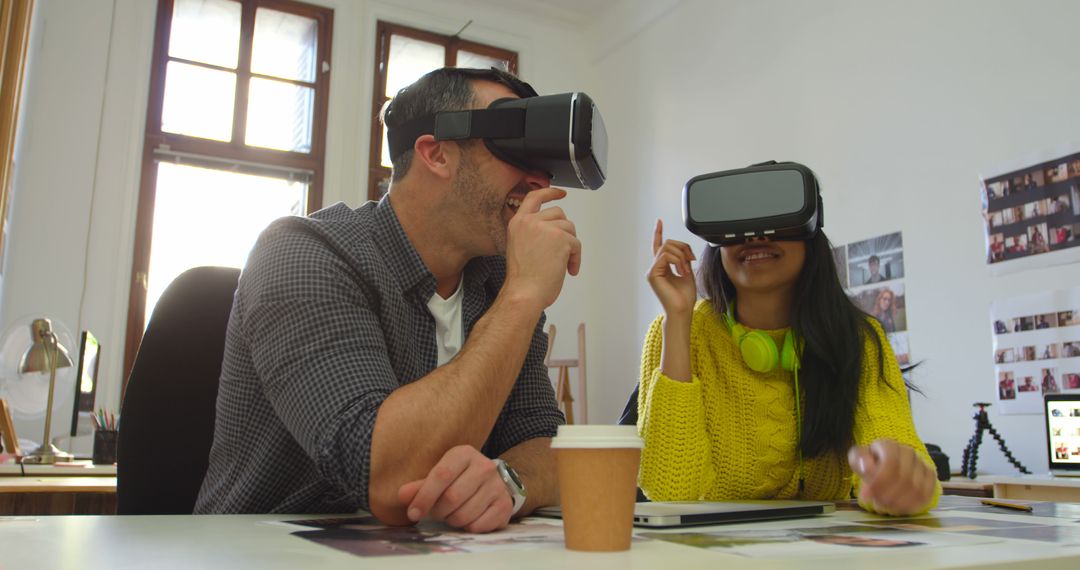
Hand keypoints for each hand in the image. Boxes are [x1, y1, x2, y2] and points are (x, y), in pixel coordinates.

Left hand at [398, 445, 512, 532]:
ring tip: (452, 513)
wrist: (494, 483)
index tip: (413, 513)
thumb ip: (421, 486)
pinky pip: (477, 526)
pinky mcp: (504, 506)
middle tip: (436, 512)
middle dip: (438, 511)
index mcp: (464, 454)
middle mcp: (484, 467)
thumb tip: (401, 495)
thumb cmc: (460, 478)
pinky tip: (468, 518)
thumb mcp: (441, 475)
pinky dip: (467, 527)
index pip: (441, 475)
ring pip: (464, 515)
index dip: (424, 497)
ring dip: (452, 520)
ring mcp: (497, 486)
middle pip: (452, 498)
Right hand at [503, 187, 581, 308]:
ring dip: (571, 247)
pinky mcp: (560, 238)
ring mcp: (546, 228)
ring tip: (563, 264)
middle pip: (559, 214)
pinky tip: (568, 270)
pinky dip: (575, 258)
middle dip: (565, 231)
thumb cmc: (522, 279)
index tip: (561, 193)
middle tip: (562, 250)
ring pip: (570, 228)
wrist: (524, 292)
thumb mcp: (519, 247)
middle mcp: (530, 222)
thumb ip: (532, 233)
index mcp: (518, 223)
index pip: (534, 197)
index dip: (549, 193)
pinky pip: (576, 244)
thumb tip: (552, 232)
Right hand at [647, 219, 696, 316]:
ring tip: (686, 269)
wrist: (683, 310)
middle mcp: (656, 267)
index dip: (658, 232)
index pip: (659, 246)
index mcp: (663, 267)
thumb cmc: (685, 297)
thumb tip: (685, 251)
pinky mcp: (653, 274)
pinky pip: (665, 256)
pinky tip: (682, 271)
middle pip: (667, 243)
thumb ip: (684, 260)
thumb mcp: (687, 273)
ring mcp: (653, 270)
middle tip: (691, 260)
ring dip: (681, 255)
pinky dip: (677, 261)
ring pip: (667, 248)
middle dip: (683, 247)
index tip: (659, 221)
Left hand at [848, 439, 936, 515]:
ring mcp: (922, 464)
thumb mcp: (858, 459)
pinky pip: (926, 494)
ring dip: (899, 503)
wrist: (889, 464)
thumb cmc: (871, 462)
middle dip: (888, 496)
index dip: (879, 482)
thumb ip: (859, 461)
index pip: (890, 463)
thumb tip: (866, 468)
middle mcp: (908, 452)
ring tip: (886, 506)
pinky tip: (899, 508)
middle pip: (904, 479)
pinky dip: (912, 505)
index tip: (867, 496)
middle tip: (877, 503)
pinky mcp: (930, 476)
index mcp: (889, 445)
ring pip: (916, 489)